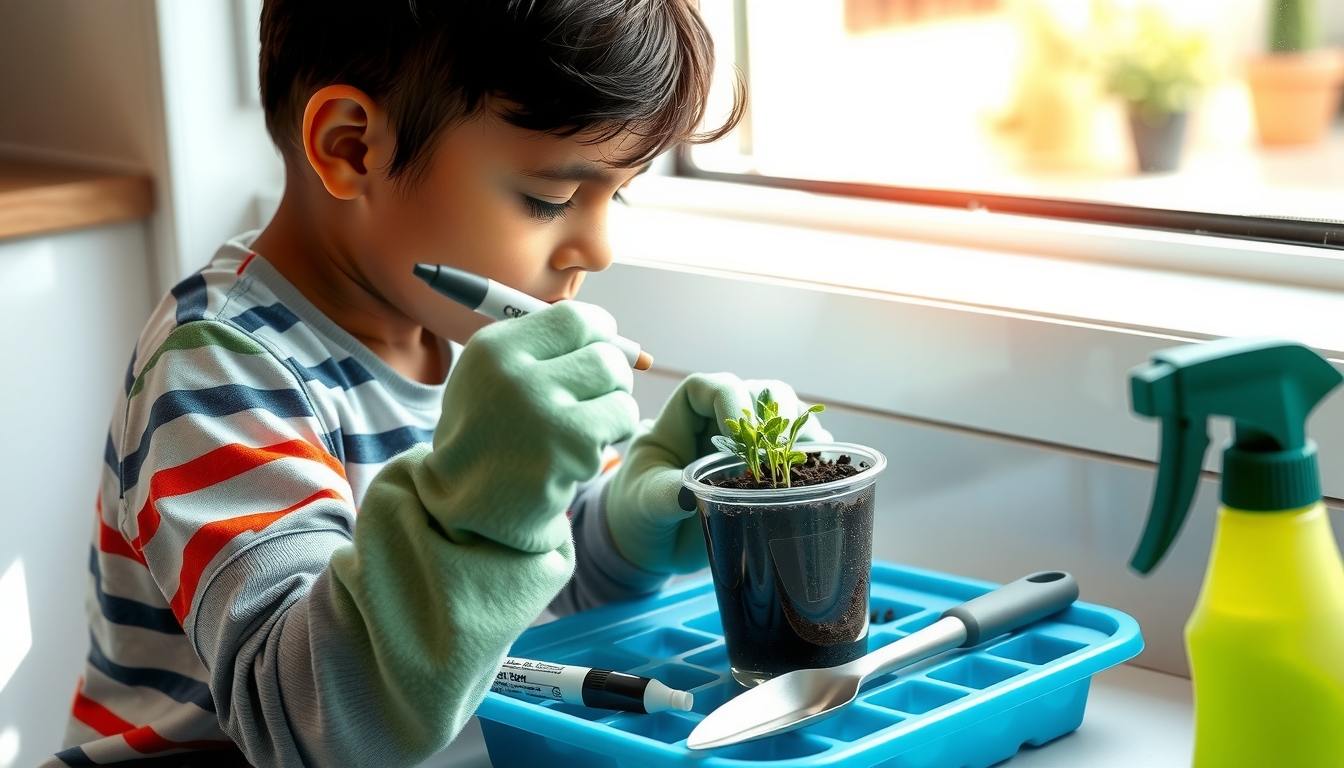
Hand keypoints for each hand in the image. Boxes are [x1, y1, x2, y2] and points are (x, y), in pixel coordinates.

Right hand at [420, 301, 639, 552]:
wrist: (464, 511)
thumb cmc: (490, 435)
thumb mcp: (496, 377)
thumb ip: (551, 351)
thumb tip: (630, 347)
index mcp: (493, 349)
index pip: (576, 318)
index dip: (598, 336)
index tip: (592, 355)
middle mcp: (514, 376)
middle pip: (605, 356)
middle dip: (610, 380)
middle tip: (590, 402)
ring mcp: (541, 415)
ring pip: (620, 393)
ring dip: (612, 413)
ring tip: (579, 432)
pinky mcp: (567, 452)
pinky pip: (618, 428)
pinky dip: (604, 444)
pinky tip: (570, 459)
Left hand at [605, 373, 830, 573]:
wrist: (652, 545)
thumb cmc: (639, 512)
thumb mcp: (644, 502)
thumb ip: (663, 494)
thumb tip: (688, 496)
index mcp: (684, 418)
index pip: (710, 388)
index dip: (730, 400)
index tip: (740, 437)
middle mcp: (721, 423)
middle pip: (758, 392)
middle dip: (776, 412)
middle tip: (780, 449)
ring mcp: (749, 444)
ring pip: (786, 416)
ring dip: (801, 432)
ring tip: (808, 458)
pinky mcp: (769, 470)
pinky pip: (799, 451)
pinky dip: (815, 457)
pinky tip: (821, 473)